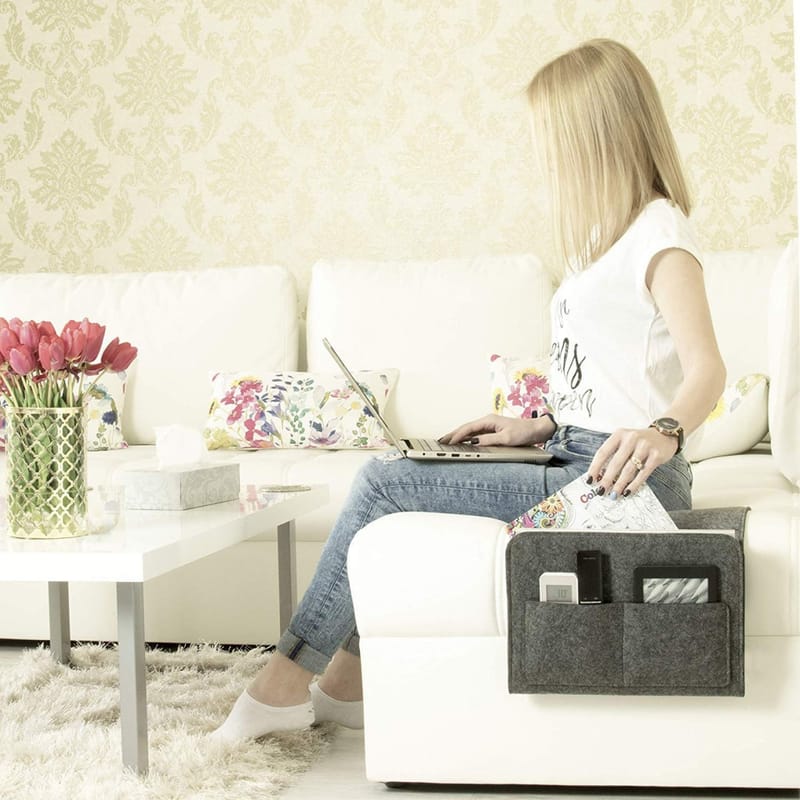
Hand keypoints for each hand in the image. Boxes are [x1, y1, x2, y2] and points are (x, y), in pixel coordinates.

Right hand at [439, 414, 554, 447]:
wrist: (537, 430)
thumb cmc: (524, 432)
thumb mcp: (506, 438)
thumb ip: (489, 440)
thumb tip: (474, 442)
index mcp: (489, 420)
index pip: (468, 428)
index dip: (457, 435)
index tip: (449, 442)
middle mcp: (487, 421)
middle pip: (466, 428)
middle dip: (453, 434)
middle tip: (441, 441)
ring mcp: (489, 426)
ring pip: (469, 430)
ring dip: (458, 435)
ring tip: (447, 441)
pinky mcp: (492, 431)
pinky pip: (476, 434)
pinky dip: (466, 437)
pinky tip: (462, 441)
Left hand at [587, 427, 677, 498]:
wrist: (665, 434)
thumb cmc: (640, 441)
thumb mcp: (625, 441)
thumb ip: (614, 454)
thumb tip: (601, 476)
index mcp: (619, 434)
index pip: (603, 452)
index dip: (595, 467)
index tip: (590, 480)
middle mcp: (631, 438)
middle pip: (615, 462)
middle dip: (607, 479)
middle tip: (601, 491)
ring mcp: (644, 446)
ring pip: (629, 469)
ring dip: (620, 484)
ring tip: (614, 494)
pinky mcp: (656, 455)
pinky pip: (643, 473)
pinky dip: (634, 484)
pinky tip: (628, 492)